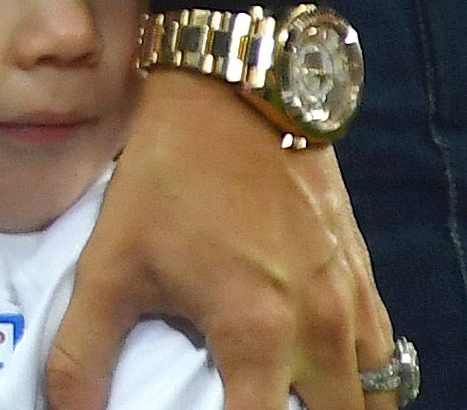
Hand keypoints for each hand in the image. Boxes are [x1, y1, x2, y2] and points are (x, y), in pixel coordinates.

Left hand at [45, 72, 393, 409]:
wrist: (236, 88)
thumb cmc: (168, 175)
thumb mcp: (108, 265)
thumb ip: (81, 355)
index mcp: (257, 336)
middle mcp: (322, 332)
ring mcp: (354, 305)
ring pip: (375, 400)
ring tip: (294, 409)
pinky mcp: (365, 278)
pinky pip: (384, 359)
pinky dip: (364, 387)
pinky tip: (327, 389)